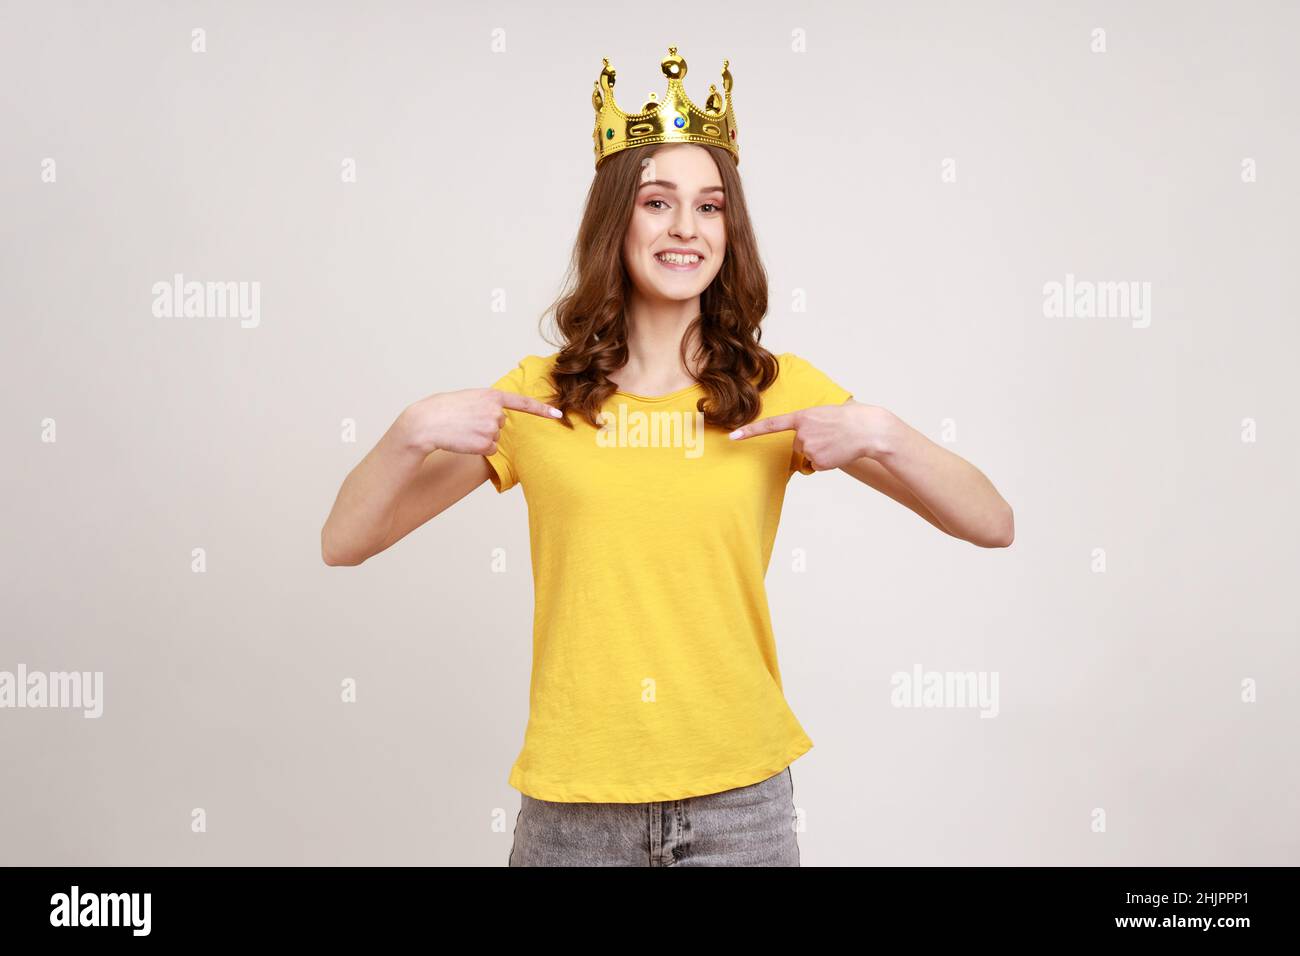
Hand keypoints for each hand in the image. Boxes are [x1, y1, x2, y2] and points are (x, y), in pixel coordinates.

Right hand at [398, 388, 562, 456]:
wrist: (427, 422)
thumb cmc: (443, 409)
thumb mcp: (469, 398)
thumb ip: (487, 404)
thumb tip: (500, 417)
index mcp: (491, 395)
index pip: (522, 403)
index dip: (542, 409)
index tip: (558, 414)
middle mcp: (495, 411)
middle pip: (500, 424)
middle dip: (486, 426)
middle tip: (465, 422)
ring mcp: (491, 428)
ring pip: (494, 438)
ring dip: (480, 438)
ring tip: (461, 430)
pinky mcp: (486, 444)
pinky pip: (489, 450)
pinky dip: (477, 449)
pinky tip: (463, 441)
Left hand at [728, 400, 895, 469]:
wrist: (868, 429)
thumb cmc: (848, 420)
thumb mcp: (823, 414)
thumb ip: (807, 425)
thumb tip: (802, 444)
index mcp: (802, 417)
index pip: (771, 425)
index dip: (750, 431)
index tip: (733, 437)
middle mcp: (802, 433)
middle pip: (797, 445)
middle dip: (812, 443)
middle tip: (830, 436)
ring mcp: (809, 447)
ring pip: (808, 455)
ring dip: (821, 452)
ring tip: (837, 442)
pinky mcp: (818, 461)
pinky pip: (817, 465)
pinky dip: (828, 461)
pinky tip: (839, 452)